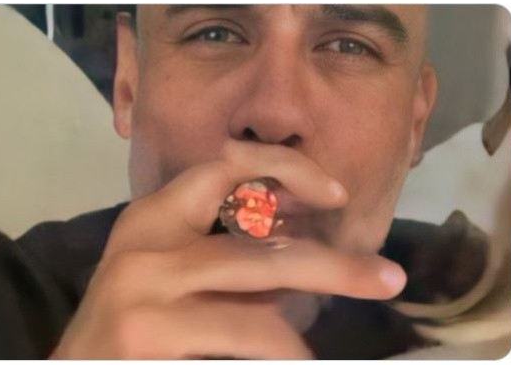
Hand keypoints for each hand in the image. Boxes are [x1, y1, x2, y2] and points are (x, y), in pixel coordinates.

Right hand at [51, 141, 406, 358]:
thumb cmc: (122, 326)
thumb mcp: (162, 274)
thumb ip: (217, 254)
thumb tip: (300, 251)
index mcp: (150, 219)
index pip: (223, 166)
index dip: (285, 168)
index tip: (334, 193)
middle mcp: (145, 249)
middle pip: (262, 252)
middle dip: (335, 266)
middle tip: (387, 278)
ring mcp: (144, 299)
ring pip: (261, 317)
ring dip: (300, 340)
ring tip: (308, 355)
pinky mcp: (148, 342)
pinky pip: (242, 350)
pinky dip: (276, 360)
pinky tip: (284, 364)